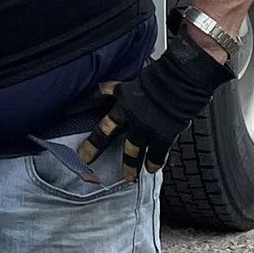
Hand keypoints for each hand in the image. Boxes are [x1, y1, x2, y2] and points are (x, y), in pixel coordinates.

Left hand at [82, 32, 232, 171]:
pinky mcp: (164, 134)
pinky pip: (157, 152)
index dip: (84, 112)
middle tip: (85, 158)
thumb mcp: (134, 79)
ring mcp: (146, 126)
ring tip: (128, 177)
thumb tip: (103, 87)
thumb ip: (120, 87)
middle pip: (106, 134)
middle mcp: (130, 115)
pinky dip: (155, 161)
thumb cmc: (162, 75)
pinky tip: (152, 169)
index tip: (72, 120)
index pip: (99, 107)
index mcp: (122, 99)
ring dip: (130, 164)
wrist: (181, 80)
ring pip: (133, 150)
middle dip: (94, 147)